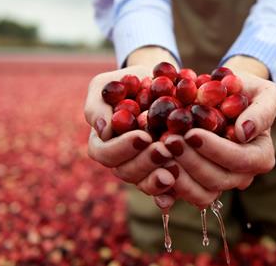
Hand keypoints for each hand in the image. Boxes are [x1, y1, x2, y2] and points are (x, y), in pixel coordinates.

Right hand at [84, 47, 179, 199]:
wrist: (159, 83)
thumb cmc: (127, 82)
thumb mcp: (107, 85)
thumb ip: (98, 105)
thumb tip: (103, 130)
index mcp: (104, 142)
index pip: (105, 153)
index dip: (122, 148)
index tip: (142, 136)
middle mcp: (122, 160)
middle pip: (126, 172)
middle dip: (145, 163)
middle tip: (164, 151)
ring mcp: (143, 168)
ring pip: (145, 183)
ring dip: (158, 178)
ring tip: (175, 169)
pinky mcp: (163, 171)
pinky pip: (164, 190)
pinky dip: (169, 193)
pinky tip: (178, 187)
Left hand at [156, 57, 275, 208]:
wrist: (224, 94)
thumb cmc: (247, 90)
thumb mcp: (264, 92)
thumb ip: (262, 111)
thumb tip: (244, 132)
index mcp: (260, 156)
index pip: (240, 160)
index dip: (215, 150)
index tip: (191, 133)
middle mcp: (242, 175)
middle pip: (217, 179)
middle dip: (191, 161)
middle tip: (168, 141)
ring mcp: (219, 182)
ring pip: (200, 192)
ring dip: (178, 174)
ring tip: (160, 150)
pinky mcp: (197, 183)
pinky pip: (184, 195)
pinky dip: (168, 184)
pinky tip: (154, 168)